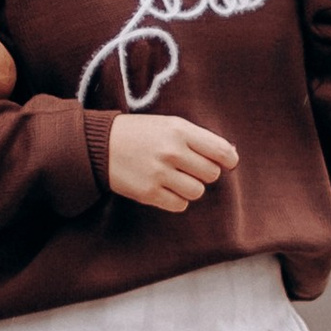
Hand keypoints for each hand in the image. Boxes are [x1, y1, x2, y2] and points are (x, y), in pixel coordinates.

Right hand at [104, 112, 239, 211]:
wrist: (100, 144)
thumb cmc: (140, 133)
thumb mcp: (169, 124)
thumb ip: (198, 138)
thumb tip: (230, 155)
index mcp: (179, 130)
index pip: (221, 151)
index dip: (230, 160)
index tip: (228, 163)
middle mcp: (171, 151)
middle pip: (211, 174)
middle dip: (205, 173)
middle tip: (190, 168)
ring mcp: (159, 173)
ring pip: (197, 192)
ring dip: (191, 188)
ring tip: (177, 179)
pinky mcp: (148, 193)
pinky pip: (180, 205)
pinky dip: (177, 200)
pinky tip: (165, 188)